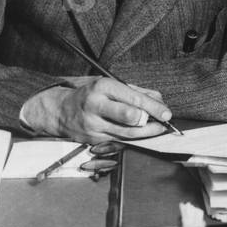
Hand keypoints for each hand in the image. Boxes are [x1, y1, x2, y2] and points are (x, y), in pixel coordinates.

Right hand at [22, 76, 171, 142]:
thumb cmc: (89, 93)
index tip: (167, 113)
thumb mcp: (110, 84)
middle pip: (130, 117)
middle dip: (150, 122)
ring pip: (127, 134)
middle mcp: (96, 106)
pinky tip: (141, 134)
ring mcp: (94, 125)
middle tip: (162, 123)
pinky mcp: (93, 140)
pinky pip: (119, 141)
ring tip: (156, 129)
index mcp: (102, 87)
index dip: (153, 107)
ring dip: (146, 133)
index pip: (133, 98)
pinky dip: (133, 138)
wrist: (60, 110)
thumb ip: (135, 91)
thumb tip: (158, 99)